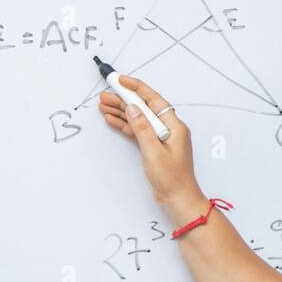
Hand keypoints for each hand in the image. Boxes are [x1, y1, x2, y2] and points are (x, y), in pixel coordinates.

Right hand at [98, 75, 202, 210]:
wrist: (178, 200)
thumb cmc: (173, 180)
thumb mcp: (154, 152)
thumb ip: (142, 128)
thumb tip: (133, 108)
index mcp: (174, 126)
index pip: (154, 100)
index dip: (137, 88)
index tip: (121, 81)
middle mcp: (169, 129)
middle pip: (144, 108)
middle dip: (124, 100)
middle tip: (105, 95)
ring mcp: (161, 138)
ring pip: (138, 119)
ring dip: (121, 112)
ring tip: (103, 106)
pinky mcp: (154, 148)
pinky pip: (138, 131)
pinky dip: (125, 125)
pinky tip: (112, 120)